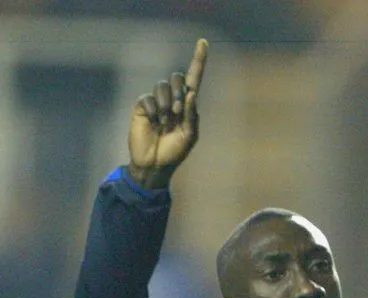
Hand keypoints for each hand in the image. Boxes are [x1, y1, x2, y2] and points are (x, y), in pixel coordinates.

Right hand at [127, 38, 208, 189]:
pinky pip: (149, 98)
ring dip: (166, 104)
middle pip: (178, 78)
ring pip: (163, 85)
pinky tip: (154, 123)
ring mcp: (157, 102)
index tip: (203, 42)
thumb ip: (191, 115)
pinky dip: (154, 110)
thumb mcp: (189, 137)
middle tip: (176, 112)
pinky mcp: (143, 106)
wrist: (154, 165)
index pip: (194, 79)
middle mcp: (173, 100)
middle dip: (179, 92)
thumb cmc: (174, 153)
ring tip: (164, 122)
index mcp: (187, 106)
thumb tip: (190, 94)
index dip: (198, 61)